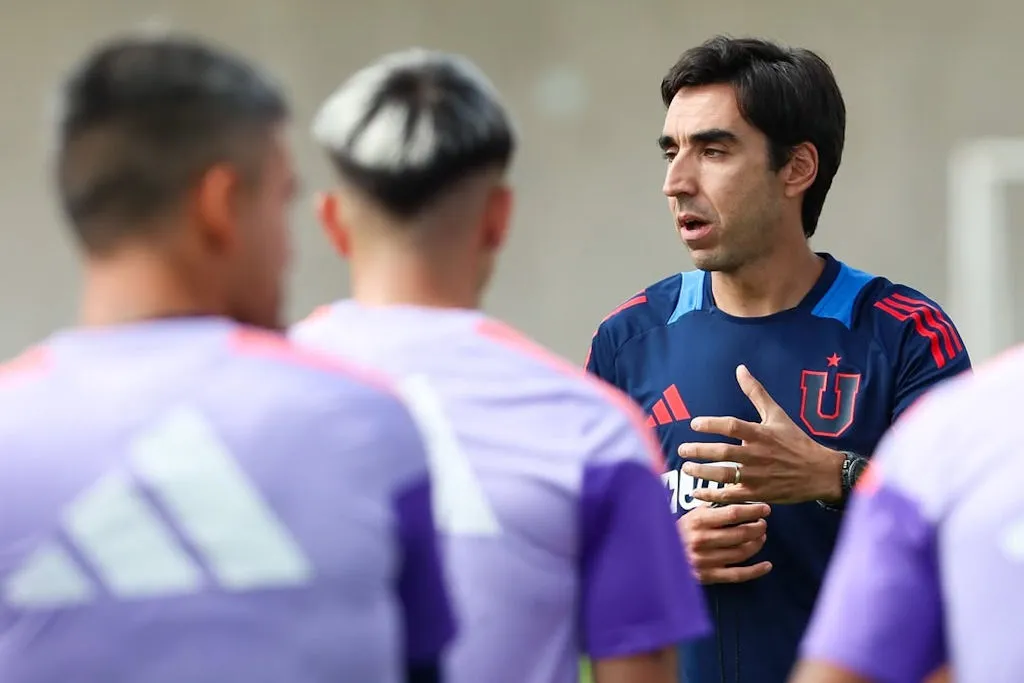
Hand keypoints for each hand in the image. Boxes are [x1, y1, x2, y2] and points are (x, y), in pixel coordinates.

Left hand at [678, 364, 843, 504]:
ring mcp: (758, 476)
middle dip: (699, 451)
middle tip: (682, 449)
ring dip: (702, 473)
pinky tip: (697, 493)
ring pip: (724, 475)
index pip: (732, 426)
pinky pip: (732, 496)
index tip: (694, 424)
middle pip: (723, 453)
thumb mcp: (777, 414)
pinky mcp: (758, 494)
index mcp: (761, 434)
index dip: (711, 424)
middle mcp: (757, 455)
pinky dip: (713, 496)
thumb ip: (756, 392)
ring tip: (686, 467)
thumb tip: (740, 369)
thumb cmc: (795, 441)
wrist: (819, 472)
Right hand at [678, 503, 772, 583]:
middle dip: (758, 528)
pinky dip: (755, 571)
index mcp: (698, 521)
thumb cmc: (680, 532)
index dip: (753, 511)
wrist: (657, 555)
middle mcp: (702, 540)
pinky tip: (767, 565)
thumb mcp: (692, 515)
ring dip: (757, 544)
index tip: (765, 509)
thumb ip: (713, 507)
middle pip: (741, 533)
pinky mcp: (708, 576)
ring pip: (742, 553)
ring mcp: (706, 560)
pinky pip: (738, 575)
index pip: (733, 513)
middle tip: (763, 524)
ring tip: (760, 537)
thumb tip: (737, 495)